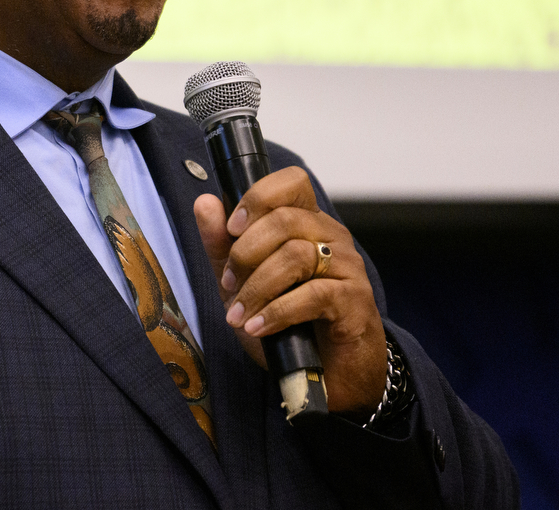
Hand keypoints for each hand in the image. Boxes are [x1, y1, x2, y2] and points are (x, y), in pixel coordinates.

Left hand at [193, 167, 385, 415]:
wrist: (328, 375)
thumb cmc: (288, 324)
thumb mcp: (243, 283)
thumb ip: (222, 244)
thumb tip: (204, 202)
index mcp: (308, 223)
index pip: (292, 183)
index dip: (258, 198)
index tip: (231, 229)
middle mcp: (332, 237)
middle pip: (285, 220)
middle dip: (245, 253)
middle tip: (229, 285)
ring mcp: (348, 267)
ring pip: (296, 256)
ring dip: (256, 288)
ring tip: (238, 314)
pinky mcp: (354, 300)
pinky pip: (312, 295)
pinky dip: (276, 312)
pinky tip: (257, 327)